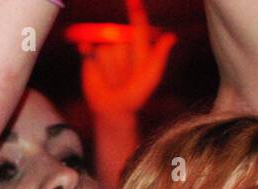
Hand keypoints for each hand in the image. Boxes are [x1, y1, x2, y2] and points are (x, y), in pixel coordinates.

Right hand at [79, 0, 175, 116]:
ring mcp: (105, 50)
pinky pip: (87, 48)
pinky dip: (86, 50)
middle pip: (119, 40)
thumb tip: (171, 36)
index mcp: (138, 46)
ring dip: (108, 68)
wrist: (113, 109)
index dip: (136, 12)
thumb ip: (159, 55)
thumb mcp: (151, 75)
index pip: (138, 26)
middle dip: (121, 59)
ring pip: (105, 50)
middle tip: (125, 77)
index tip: (133, 0)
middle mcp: (121, 45)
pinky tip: (86, 52)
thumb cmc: (136, 94)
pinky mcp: (89, 57)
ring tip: (112, 80)